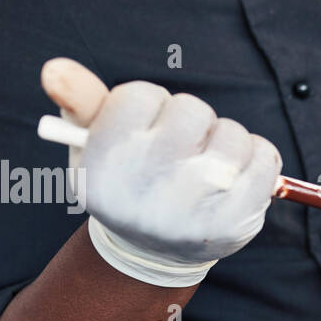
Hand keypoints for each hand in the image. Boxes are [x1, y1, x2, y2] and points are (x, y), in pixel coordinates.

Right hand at [40, 58, 280, 286]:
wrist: (155, 253)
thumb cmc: (126, 182)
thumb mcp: (92, 144)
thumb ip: (79, 100)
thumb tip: (54, 67)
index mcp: (108, 164)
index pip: (141, 96)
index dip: (150, 106)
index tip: (146, 127)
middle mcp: (150, 187)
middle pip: (191, 110)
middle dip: (190, 122)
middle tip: (180, 147)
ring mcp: (198, 206)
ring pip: (232, 133)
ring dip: (226, 139)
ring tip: (208, 163)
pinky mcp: (239, 219)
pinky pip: (266, 158)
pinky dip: (257, 156)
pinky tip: (236, 174)